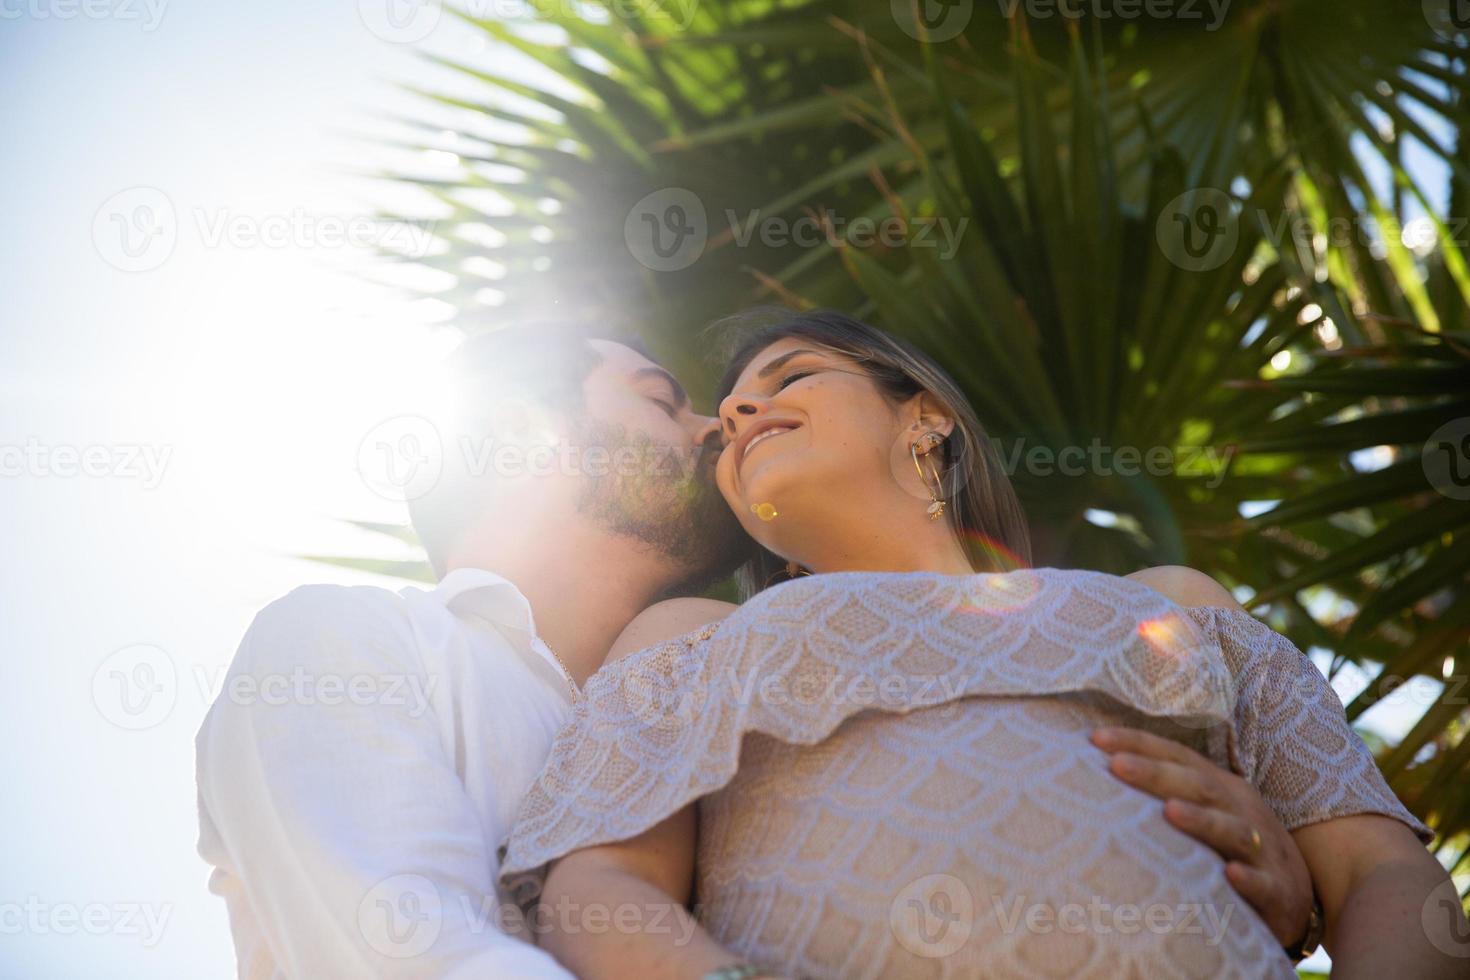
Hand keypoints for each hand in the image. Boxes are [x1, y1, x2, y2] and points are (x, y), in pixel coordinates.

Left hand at [1090, 726, 1313, 946]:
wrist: (1294, 898)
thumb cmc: (1231, 849)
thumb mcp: (1206, 813)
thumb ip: (1164, 793)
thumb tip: (1101, 770)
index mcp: (1220, 788)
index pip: (1178, 758)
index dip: (1140, 744)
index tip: (1095, 737)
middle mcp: (1241, 811)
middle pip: (1199, 787)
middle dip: (1157, 774)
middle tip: (1116, 764)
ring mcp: (1262, 851)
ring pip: (1233, 831)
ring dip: (1202, 820)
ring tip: (1169, 811)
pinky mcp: (1278, 893)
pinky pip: (1264, 884)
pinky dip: (1248, 880)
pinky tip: (1230, 875)